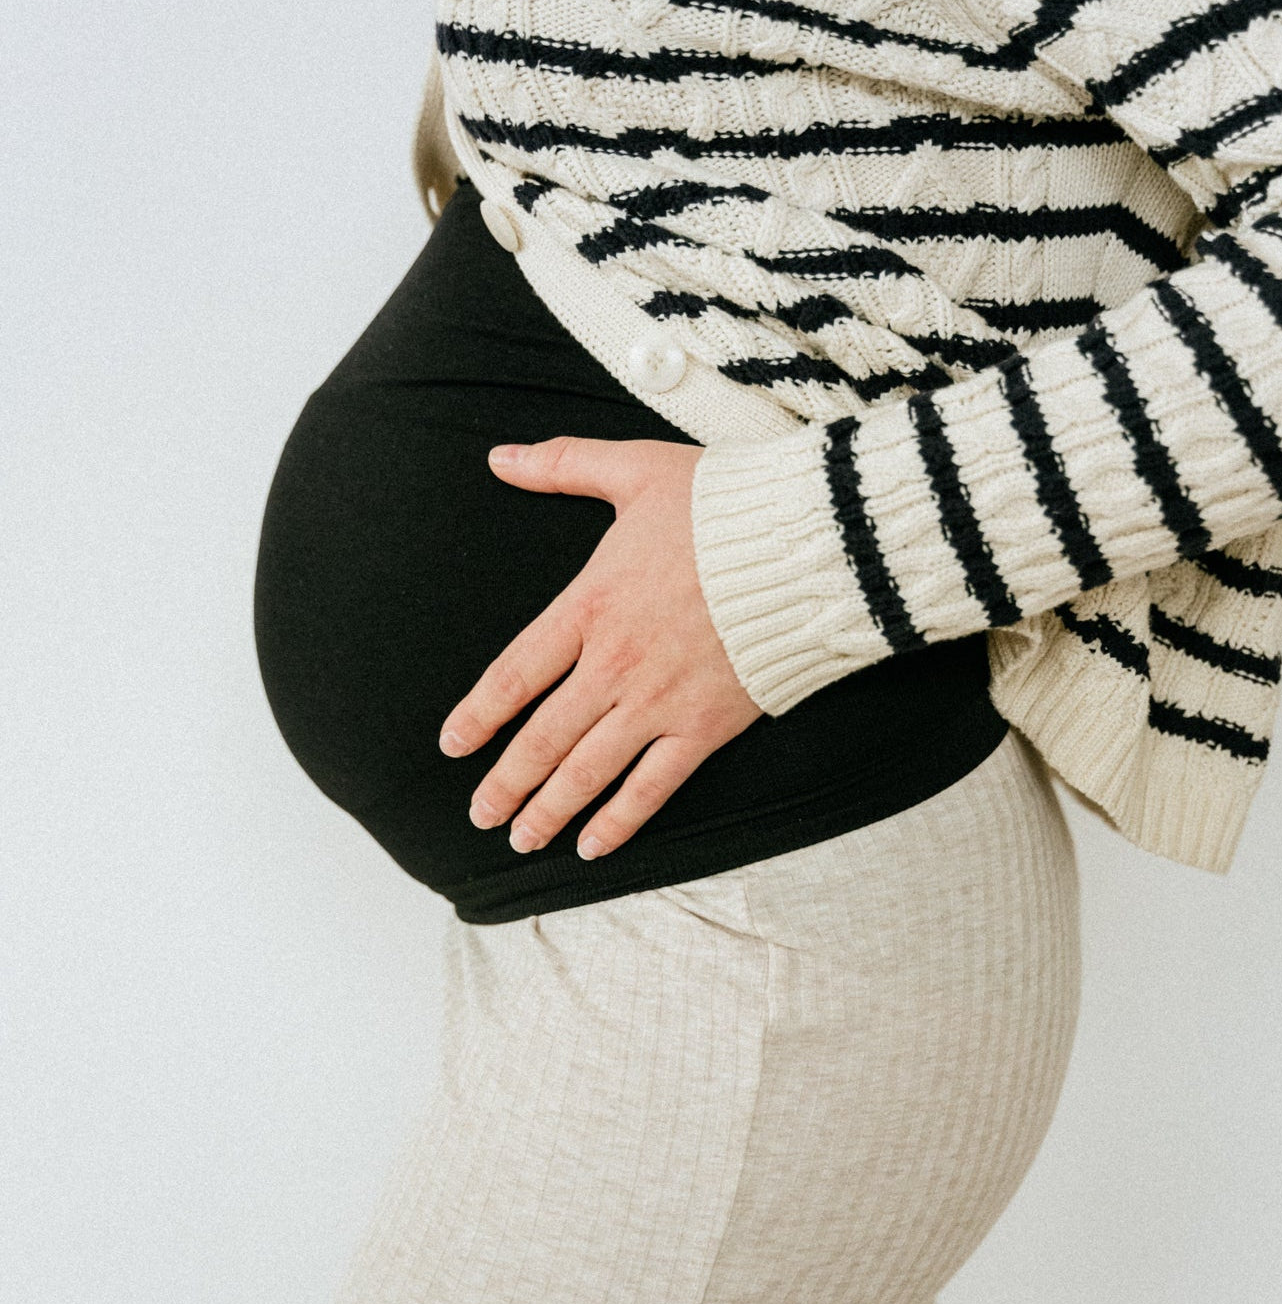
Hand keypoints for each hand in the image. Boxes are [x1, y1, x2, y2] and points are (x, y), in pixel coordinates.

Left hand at [438, 435, 763, 859]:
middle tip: (480, 814)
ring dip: (549, 810)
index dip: (478, 715)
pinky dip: (619, 820)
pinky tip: (593, 847)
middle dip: (505, 783)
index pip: (515, 672)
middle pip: (543, 737)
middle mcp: (615, 664)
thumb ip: (562, 465)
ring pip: (588, 770)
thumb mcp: (636, 469)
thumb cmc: (723, 504)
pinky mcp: (705, 726)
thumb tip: (498, 456)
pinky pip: (652, 786)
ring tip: (521, 840)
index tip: (453, 745)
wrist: (807, 545)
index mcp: (590, 605)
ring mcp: (660, 702)